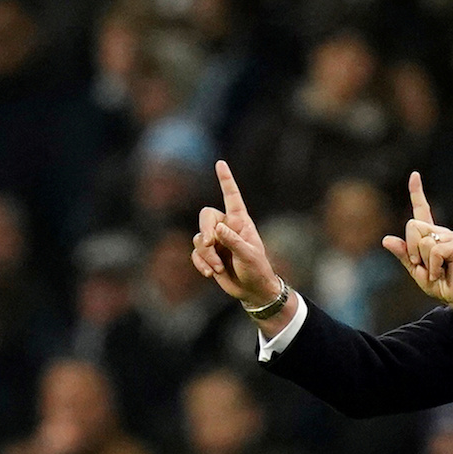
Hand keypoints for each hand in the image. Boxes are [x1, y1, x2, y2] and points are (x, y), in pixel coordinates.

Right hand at [191, 161, 279, 306]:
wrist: (252, 290)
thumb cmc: (257, 270)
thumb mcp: (249, 255)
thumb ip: (234, 242)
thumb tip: (218, 229)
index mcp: (240, 222)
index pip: (231, 196)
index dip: (226, 180)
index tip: (220, 163)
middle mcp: (226, 227)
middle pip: (206, 216)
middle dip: (206, 231)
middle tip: (211, 244)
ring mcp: (216, 241)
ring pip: (199, 238)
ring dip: (206, 255)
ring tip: (218, 269)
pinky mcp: (208, 255)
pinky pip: (195, 253)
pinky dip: (200, 263)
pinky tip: (210, 274)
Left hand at [382, 172, 452, 331]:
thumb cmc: (441, 284)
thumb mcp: (416, 271)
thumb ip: (403, 255)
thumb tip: (386, 239)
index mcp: (431, 236)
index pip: (422, 210)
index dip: (417, 192)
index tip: (414, 174)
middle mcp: (441, 232)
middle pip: (412, 226)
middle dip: (411, 249)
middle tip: (423, 266)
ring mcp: (450, 237)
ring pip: (422, 241)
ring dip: (423, 261)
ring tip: (437, 271)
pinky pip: (433, 251)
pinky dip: (433, 266)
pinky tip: (442, 273)